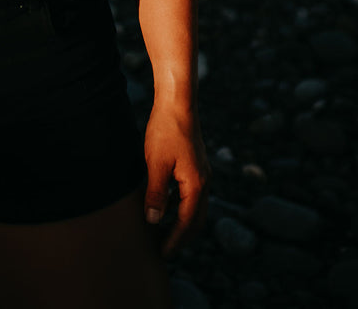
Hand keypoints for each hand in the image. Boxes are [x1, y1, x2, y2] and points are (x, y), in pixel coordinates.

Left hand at [142, 99, 210, 257]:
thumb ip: (156, 194)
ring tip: (162, 230)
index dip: (174, 241)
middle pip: (195, 219)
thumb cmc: (165, 131)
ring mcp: (201, 172)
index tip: (161, 254)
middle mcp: (204, 182)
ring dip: (180, 221)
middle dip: (181, 236)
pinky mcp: (195, 164)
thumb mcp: (156, 164)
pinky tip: (164, 203)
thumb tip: (153, 221)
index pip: (187, 224)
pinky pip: (190, 193)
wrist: (177, 102)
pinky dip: (179, 205)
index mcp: (196, 185)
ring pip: (193, 206)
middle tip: (164, 250)